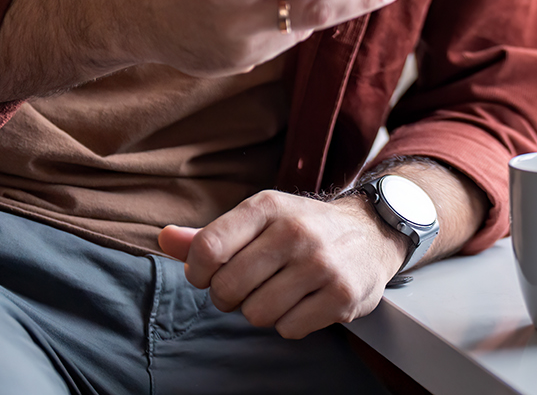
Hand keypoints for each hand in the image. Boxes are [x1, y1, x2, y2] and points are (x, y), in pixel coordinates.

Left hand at [157, 191, 406, 337]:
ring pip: (256, 315)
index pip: (207, 248)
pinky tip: (304, 301)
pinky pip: (289, 329)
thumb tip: (164, 239)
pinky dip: (290, 323)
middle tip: (248, 287)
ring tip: (279, 292)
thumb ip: (211, 234)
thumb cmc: (303, 227)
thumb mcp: (260, 218)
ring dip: (262, 311)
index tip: (210, 274)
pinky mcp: (342, 295)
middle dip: (230, 296)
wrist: (373, 230)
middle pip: (227, 289)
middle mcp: (295, 231)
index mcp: (268, 206)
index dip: (198, 273)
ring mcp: (321, 264)